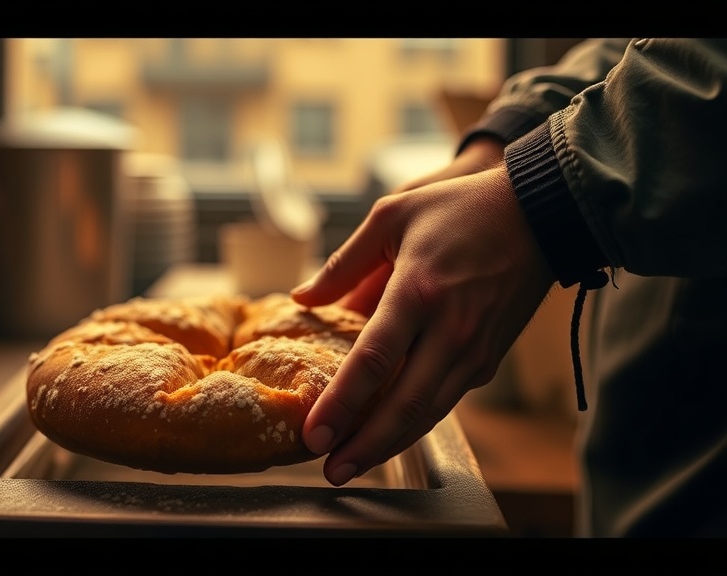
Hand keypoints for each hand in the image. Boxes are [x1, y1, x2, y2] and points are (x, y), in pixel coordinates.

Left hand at [291, 165, 554, 485]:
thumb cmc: (463, 209)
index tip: (313, 434)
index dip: (342, 404)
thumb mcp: (393, 215)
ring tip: (350, 466)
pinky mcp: (488, 359)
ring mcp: (474, 350)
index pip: (374, 361)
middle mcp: (450, 331)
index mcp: (419, 292)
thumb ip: (343, 263)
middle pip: (404, 405)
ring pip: (429, 413)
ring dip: (389, 445)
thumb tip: (301, 297)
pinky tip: (386, 435)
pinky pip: (445, 400)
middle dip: (364, 446)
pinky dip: (414, 423)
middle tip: (329, 472)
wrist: (544, 215)